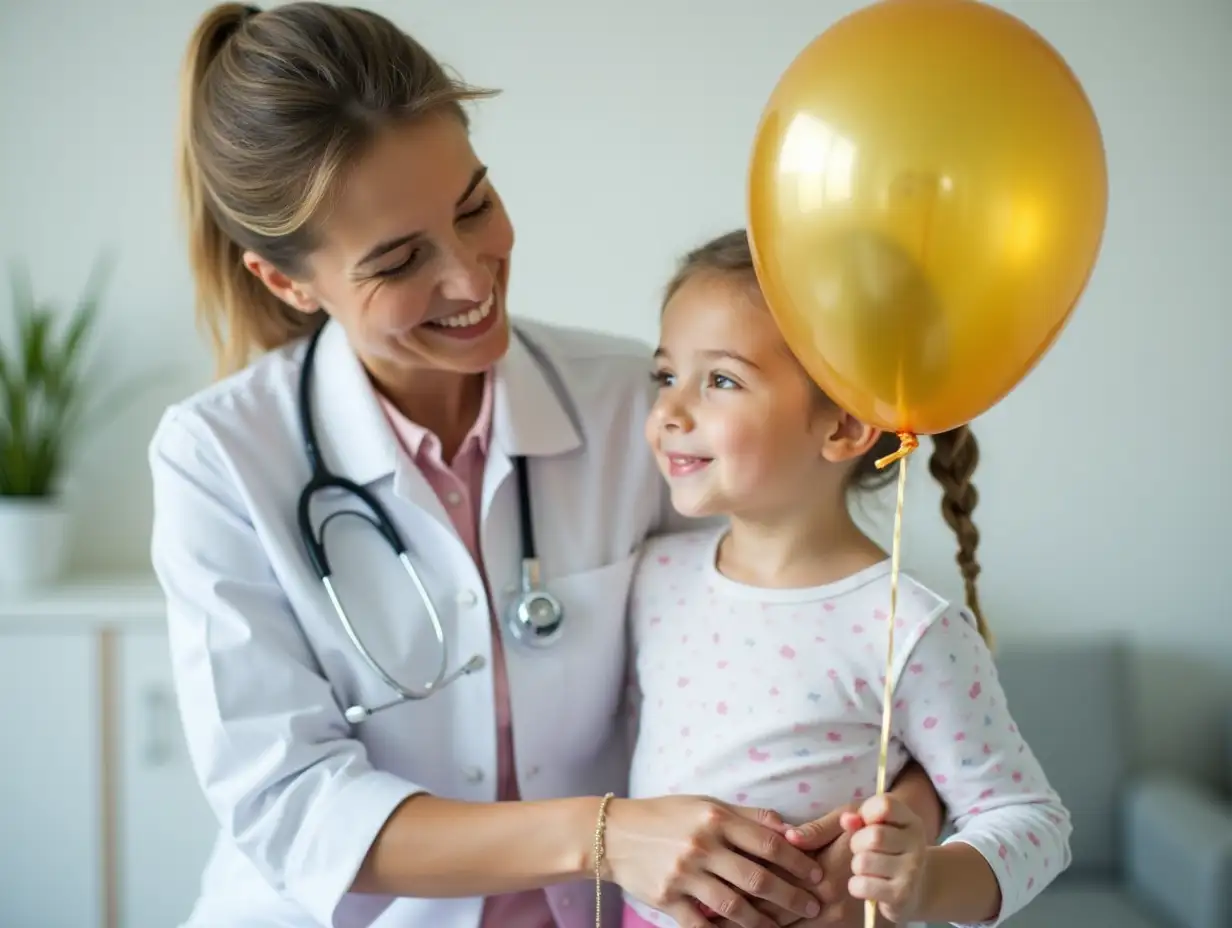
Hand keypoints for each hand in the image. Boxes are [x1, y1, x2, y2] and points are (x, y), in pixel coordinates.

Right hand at [602, 796, 825, 927]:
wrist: (614, 834)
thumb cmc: (666, 816)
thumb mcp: (706, 804)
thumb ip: (748, 816)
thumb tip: (789, 829)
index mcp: (715, 817)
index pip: (768, 843)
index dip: (798, 861)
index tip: (817, 874)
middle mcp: (702, 845)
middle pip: (757, 878)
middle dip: (791, 896)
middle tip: (815, 906)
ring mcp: (684, 874)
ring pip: (734, 907)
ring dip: (764, 922)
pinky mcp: (667, 898)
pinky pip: (701, 925)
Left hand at [846, 795, 928, 922]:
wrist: (916, 889)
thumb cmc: (889, 852)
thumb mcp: (879, 828)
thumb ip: (859, 819)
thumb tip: (846, 819)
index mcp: (911, 821)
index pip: (885, 805)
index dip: (866, 812)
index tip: (867, 824)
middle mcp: (916, 844)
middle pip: (873, 836)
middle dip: (857, 843)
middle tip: (864, 850)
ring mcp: (911, 871)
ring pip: (863, 862)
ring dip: (857, 866)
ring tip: (868, 869)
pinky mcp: (901, 895)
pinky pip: (862, 885)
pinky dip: (857, 886)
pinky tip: (868, 886)